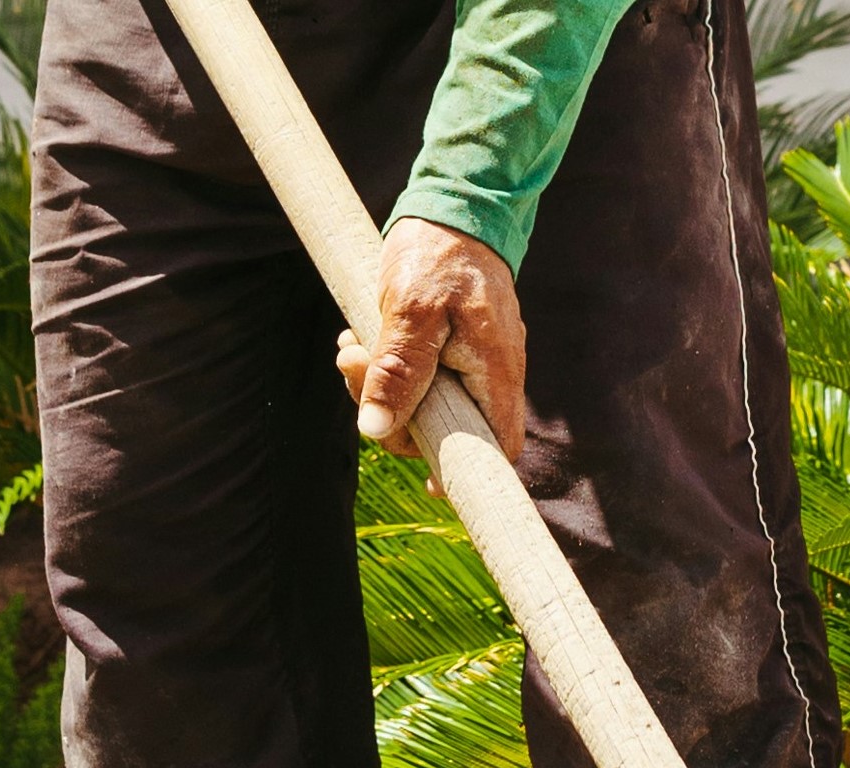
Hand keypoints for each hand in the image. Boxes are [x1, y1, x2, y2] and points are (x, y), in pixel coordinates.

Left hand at [336, 218, 525, 482]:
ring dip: (377, 385)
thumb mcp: (411, 312)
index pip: (499, 446)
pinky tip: (361, 343)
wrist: (452, 201)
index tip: (429, 483)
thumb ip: (397, 372)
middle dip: (392, 414)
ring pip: (423, 404)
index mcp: (495, 370)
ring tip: (350, 349)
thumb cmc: (437, 252)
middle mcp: (490, 373)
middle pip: (444, 430)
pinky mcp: (451, 348)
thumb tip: (377, 430)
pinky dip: (385, 368)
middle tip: (354, 370)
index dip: (467, 472)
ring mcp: (472, 362)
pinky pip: (417, 377)